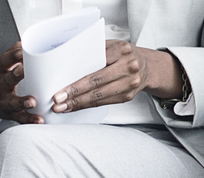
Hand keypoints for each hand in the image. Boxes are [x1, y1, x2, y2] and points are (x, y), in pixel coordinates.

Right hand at [0, 43, 39, 123]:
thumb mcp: (0, 65)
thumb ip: (12, 54)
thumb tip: (24, 42)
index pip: (3, 61)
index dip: (12, 56)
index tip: (22, 52)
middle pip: (7, 80)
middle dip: (15, 75)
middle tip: (23, 70)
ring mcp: (4, 101)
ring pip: (13, 102)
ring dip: (23, 102)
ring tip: (32, 102)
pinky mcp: (11, 114)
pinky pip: (20, 118)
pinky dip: (30, 120)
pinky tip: (40, 120)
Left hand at [53, 41, 182, 113]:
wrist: (146, 66)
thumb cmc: (122, 54)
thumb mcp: (111, 45)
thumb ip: (93, 51)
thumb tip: (66, 65)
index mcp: (122, 50)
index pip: (96, 65)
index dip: (78, 77)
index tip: (60, 85)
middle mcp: (129, 67)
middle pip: (97, 82)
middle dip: (75, 93)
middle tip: (57, 100)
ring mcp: (130, 83)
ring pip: (100, 96)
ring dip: (79, 103)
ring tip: (62, 107)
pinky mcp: (128, 96)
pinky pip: (105, 102)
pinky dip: (87, 105)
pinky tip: (75, 106)